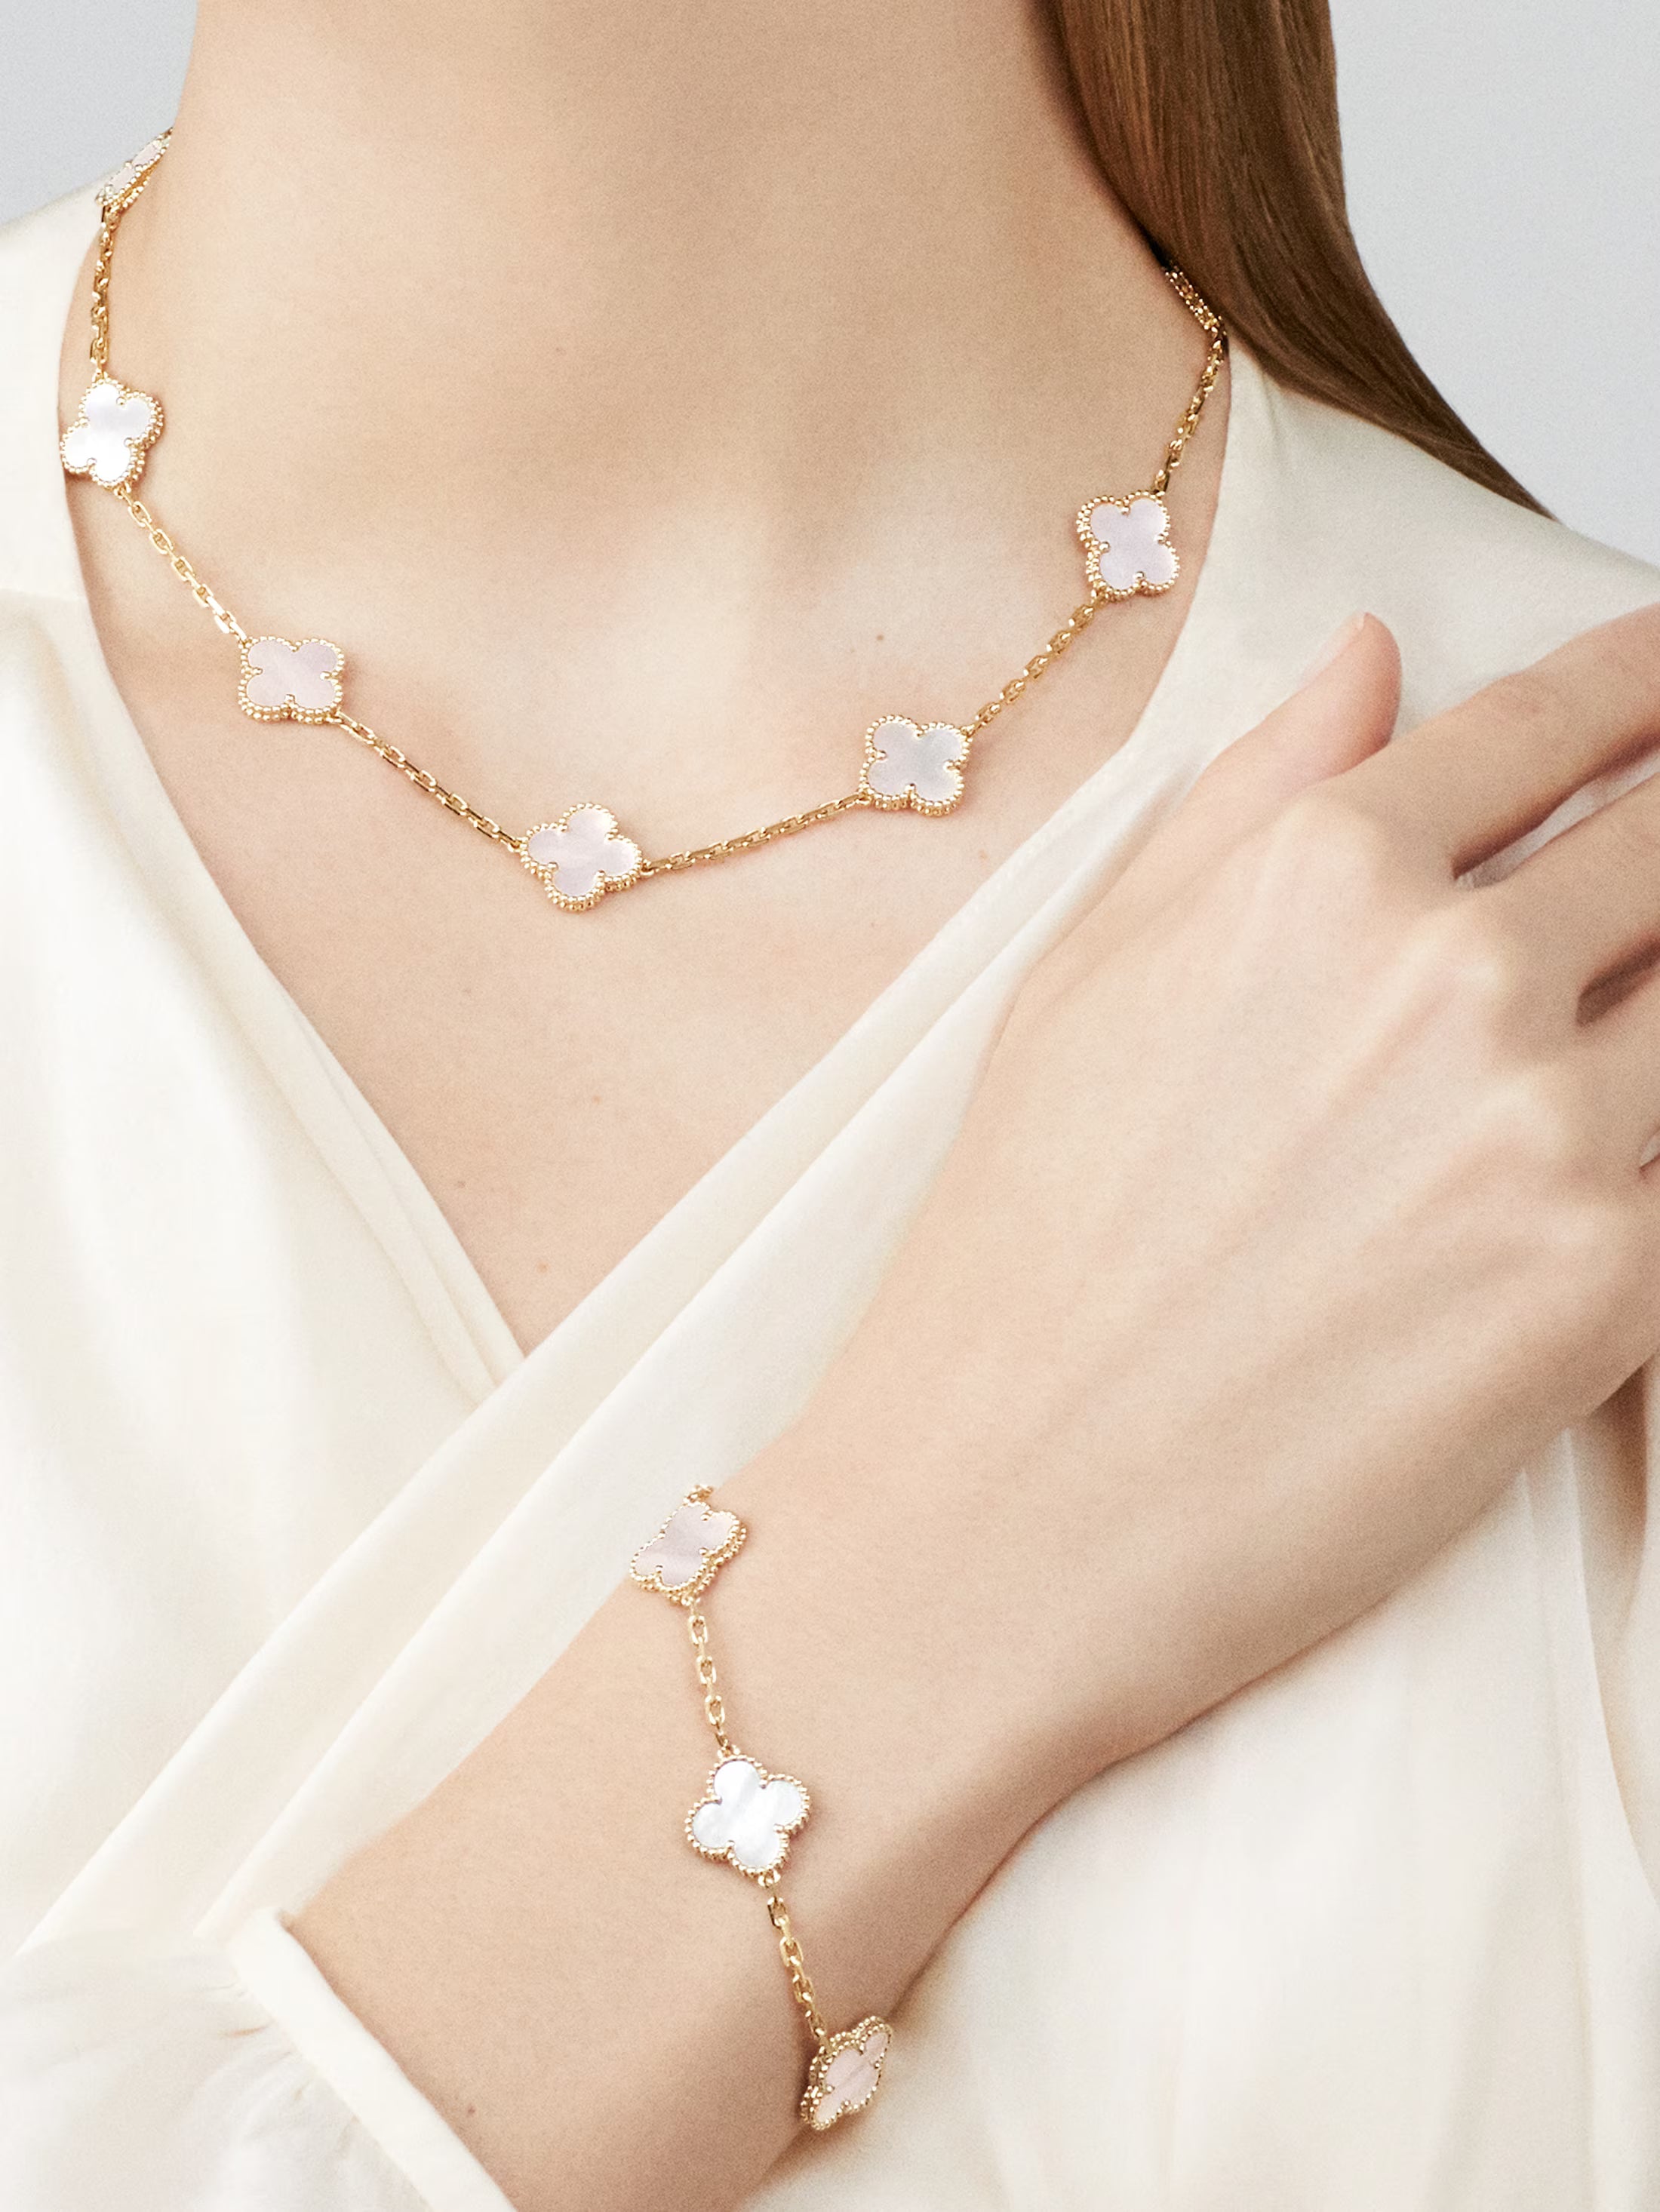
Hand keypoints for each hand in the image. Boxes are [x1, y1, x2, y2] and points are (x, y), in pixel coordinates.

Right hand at [296, 608, 1659, 2211]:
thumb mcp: (1084, 972)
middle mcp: (1450, 972)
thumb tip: (1369, 655)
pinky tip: (1594, 1158)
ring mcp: (1545, 1130)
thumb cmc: (1019, 1249)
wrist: (1001, 1512)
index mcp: (1317, 870)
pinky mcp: (1607, 1288)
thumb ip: (1245, 791)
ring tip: (1592, 1046)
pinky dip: (1656, 1141)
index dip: (1639, 684)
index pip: (1553, 718)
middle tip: (1651, 876)